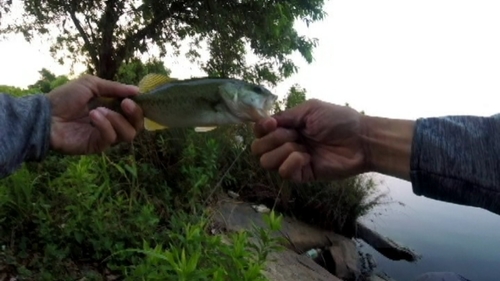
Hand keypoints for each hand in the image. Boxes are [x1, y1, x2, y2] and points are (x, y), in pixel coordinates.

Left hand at [47, 74, 143, 154]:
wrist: (44, 115)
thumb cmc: (64, 98)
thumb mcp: (90, 84)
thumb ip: (114, 88)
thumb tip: (137, 90)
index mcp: (113, 108)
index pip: (135, 111)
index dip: (139, 105)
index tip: (136, 96)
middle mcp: (112, 124)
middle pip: (137, 125)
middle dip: (135, 114)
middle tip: (126, 103)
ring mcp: (105, 136)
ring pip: (128, 134)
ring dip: (118, 120)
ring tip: (99, 110)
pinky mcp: (97, 146)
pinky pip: (111, 138)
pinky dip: (105, 125)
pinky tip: (93, 116)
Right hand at [251, 99, 368, 181]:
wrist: (360, 140)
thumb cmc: (339, 120)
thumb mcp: (310, 109)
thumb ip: (286, 116)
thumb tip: (264, 123)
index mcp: (287, 127)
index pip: (259, 131)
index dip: (260, 128)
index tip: (272, 124)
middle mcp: (286, 144)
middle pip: (257, 149)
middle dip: (272, 140)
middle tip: (294, 135)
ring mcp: (293, 160)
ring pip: (266, 162)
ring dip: (282, 151)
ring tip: (302, 147)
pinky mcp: (302, 175)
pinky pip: (283, 173)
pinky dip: (292, 163)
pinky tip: (307, 158)